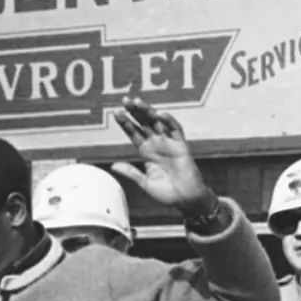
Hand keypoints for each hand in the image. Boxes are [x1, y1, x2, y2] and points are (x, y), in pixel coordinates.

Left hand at [111, 96, 209, 211]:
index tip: (115, 113)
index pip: (134, 133)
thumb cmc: (167, 193)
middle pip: (144, 123)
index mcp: (147, 151)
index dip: (125, 123)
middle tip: (125, 101)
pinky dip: (168, 121)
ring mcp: (169, 143)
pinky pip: (175, 129)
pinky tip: (159, 114)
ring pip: (158, 122)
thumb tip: (114, 166)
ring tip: (137, 103)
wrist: (186, 200)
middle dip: (134, 112)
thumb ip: (131, 173)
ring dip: (148, 112)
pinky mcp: (181, 145)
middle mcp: (157, 144)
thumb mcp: (145, 183)